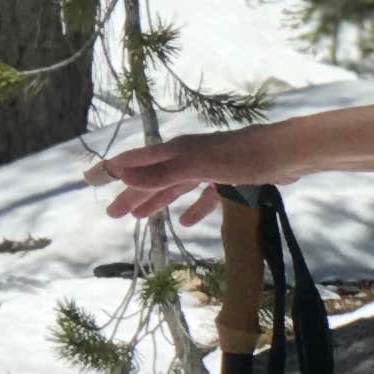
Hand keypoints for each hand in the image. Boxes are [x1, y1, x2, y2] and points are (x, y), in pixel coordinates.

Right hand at [92, 126, 295, 227]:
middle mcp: (188, 157)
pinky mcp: (230, 179)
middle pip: (152, 177)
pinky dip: (193, 208)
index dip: (111, 170)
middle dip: (130, 194)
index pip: (135, 160)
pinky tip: (184, 223)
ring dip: (156, 202)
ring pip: (175, 188)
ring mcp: (209, 167)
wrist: (287, 154)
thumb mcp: (196, 167)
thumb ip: (160, 172)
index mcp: (176, 151)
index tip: (87, 179)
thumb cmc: (242, 157)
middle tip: (110, 213)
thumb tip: (121, 173)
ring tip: (137, 218)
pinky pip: (204, 196)